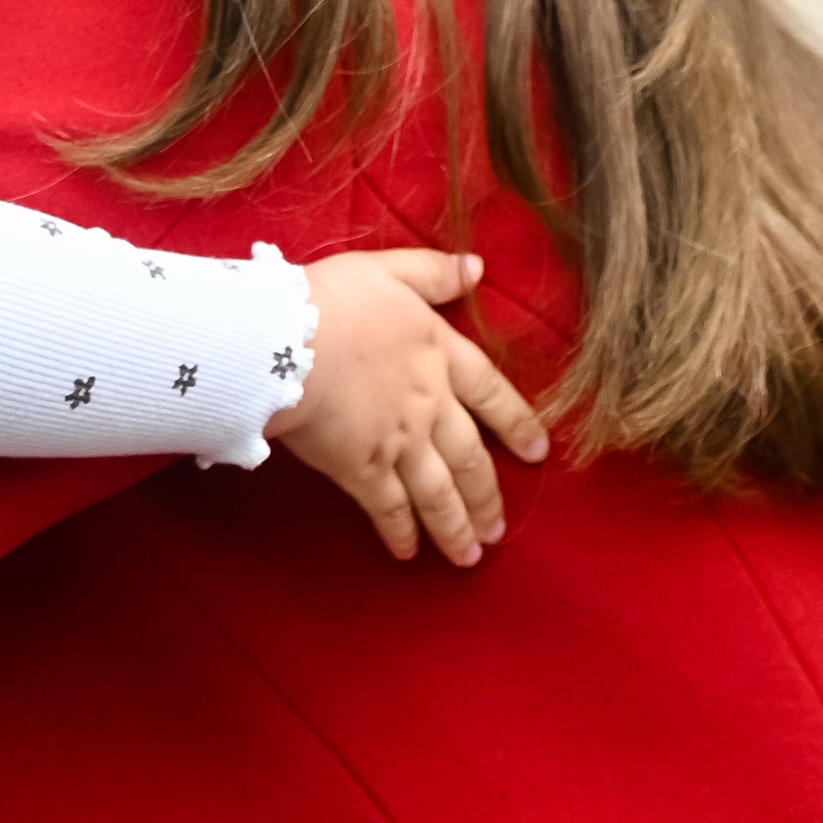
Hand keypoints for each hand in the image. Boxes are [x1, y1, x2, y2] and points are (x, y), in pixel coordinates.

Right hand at [266, 250, 549, 568]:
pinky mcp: (360, 468)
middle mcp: (429, 407)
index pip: (492, 394)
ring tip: (469, 555)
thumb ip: (433, 272)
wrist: (284, 341)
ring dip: (456, 526)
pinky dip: (401, 532)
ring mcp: (398, 443)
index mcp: (439, 356)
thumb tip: (477, 268)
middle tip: (499, 530)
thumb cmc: (331, 300)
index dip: (517, 423)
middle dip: (486, 498)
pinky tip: (408, 551)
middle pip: (470, 459)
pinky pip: (388, 507)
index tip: (538, 453)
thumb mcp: (387, 270)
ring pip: (438, 493)